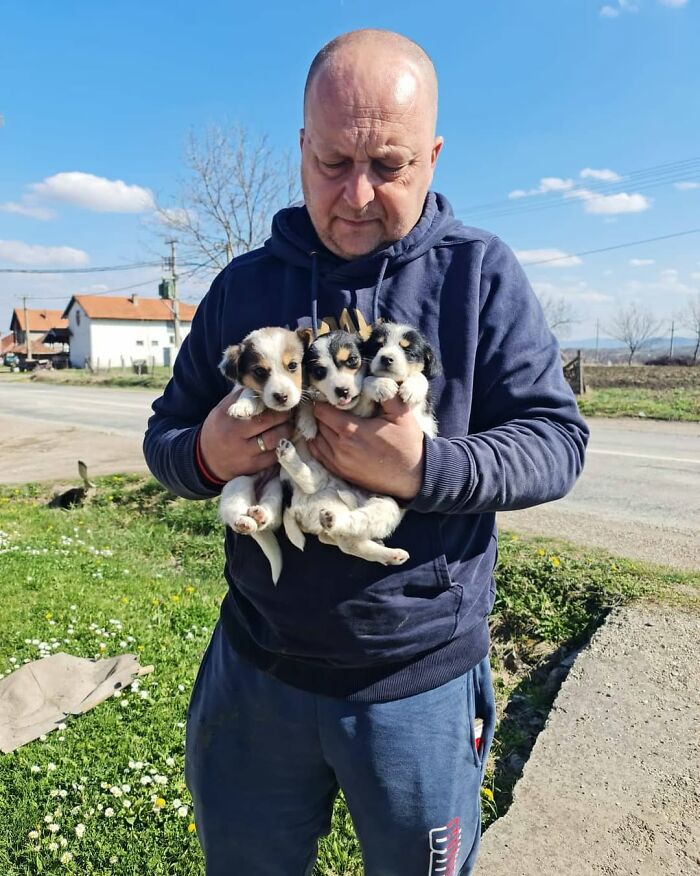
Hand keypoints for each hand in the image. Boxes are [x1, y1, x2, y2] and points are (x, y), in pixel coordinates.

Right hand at [199, 389, 294, 481]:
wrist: (206, 460)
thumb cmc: (220, 429)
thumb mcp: (222, 410)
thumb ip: (240, 398)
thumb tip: (263, 387)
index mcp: (228, 415)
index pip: (255, 403)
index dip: (272, 402)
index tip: (279, 400)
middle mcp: (234, 433)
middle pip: (268, 420)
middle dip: (283, 415)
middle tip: (289, 412)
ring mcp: (244, 452)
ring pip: (274, 439)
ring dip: (287, 431)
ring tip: (289, 426)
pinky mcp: (252, 467)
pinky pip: (274, 456)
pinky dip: (282, 447)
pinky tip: (284, 441)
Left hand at [308, 396, 424, 499]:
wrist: (413, 476)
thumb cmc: (407, 443)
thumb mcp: (402, 414)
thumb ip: (387, 394)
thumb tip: (373, 378)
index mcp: (352, 430)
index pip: (322, 411)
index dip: (324, 401)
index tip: (331, 395)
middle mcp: (340, 447)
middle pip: (317, 424)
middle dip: (321, 413)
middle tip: (331, 405)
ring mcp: (338, 462)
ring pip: (315, 439)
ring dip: (319, 428)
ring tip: (329, 420)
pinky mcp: (340, 472)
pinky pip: (318, 455)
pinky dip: (318, 444)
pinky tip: (327, 436)